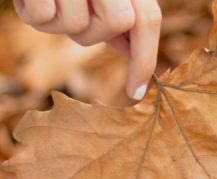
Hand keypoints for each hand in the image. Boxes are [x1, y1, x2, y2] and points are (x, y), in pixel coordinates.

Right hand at [12, 0, 216, 99]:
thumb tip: (132, 52)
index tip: (136, 92)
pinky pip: (43, 15)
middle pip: (118, 23)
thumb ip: (114, 16)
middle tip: (68, 13)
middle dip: (93, 33)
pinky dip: (31, 12)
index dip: (145, 59)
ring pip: (77, 25)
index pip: (147, 18)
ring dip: (56, 21)